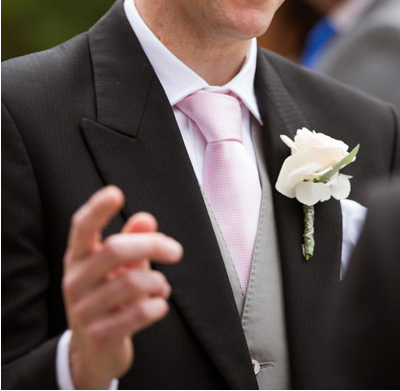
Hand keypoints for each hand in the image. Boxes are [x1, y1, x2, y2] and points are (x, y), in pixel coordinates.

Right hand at [63, 185, 182, 389]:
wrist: (94, 354)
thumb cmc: (110, 298)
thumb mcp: (119, 268)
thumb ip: (132, 241)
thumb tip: (146, 219)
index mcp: (77, 258)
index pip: (81, 228)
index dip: (96, 209)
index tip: (116, 193)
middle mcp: (74, 282)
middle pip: (115, 249)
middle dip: (153, 245)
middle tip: (176, 251)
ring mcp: (83, 311)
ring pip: (132, 282)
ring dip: (158, 282)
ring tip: (162, 286)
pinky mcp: (98, 336)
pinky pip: (138, 313)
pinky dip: (158, 306)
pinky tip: (158, 306)